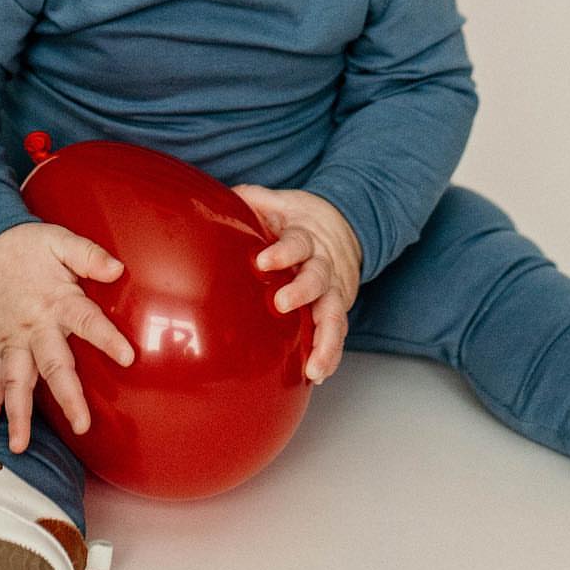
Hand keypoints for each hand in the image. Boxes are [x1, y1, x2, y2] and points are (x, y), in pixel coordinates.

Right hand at [0, 221, 134, 454]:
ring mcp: (12, 338)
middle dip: (66, 396)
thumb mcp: (61, 241)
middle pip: (51, 364)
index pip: (86, 321)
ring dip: (17, 412)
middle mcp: (34, 325)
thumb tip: (118, 269)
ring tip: (20, 444)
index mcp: (57, 300)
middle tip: (81, 424)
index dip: (106, 338)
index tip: (127, 357)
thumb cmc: (30, 246)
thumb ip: (89, 255)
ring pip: (15, 379)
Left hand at [230, 185, 361, 384]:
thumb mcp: (280, 203)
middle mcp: (323, 265)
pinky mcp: (336, 309)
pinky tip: (319, 374)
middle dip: (302, 291)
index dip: (282, 252)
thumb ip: (255, 200)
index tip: (263, 260)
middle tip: (282, 303)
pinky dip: (331, 354)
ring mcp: (333, 290)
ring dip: (326, 340)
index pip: (297, 243)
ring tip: (315, 366)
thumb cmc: (298, 219)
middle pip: (317, 278)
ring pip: (335, 315)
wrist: (344, 225)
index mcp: (306, 238)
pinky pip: (338, 334)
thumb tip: (226, 196)